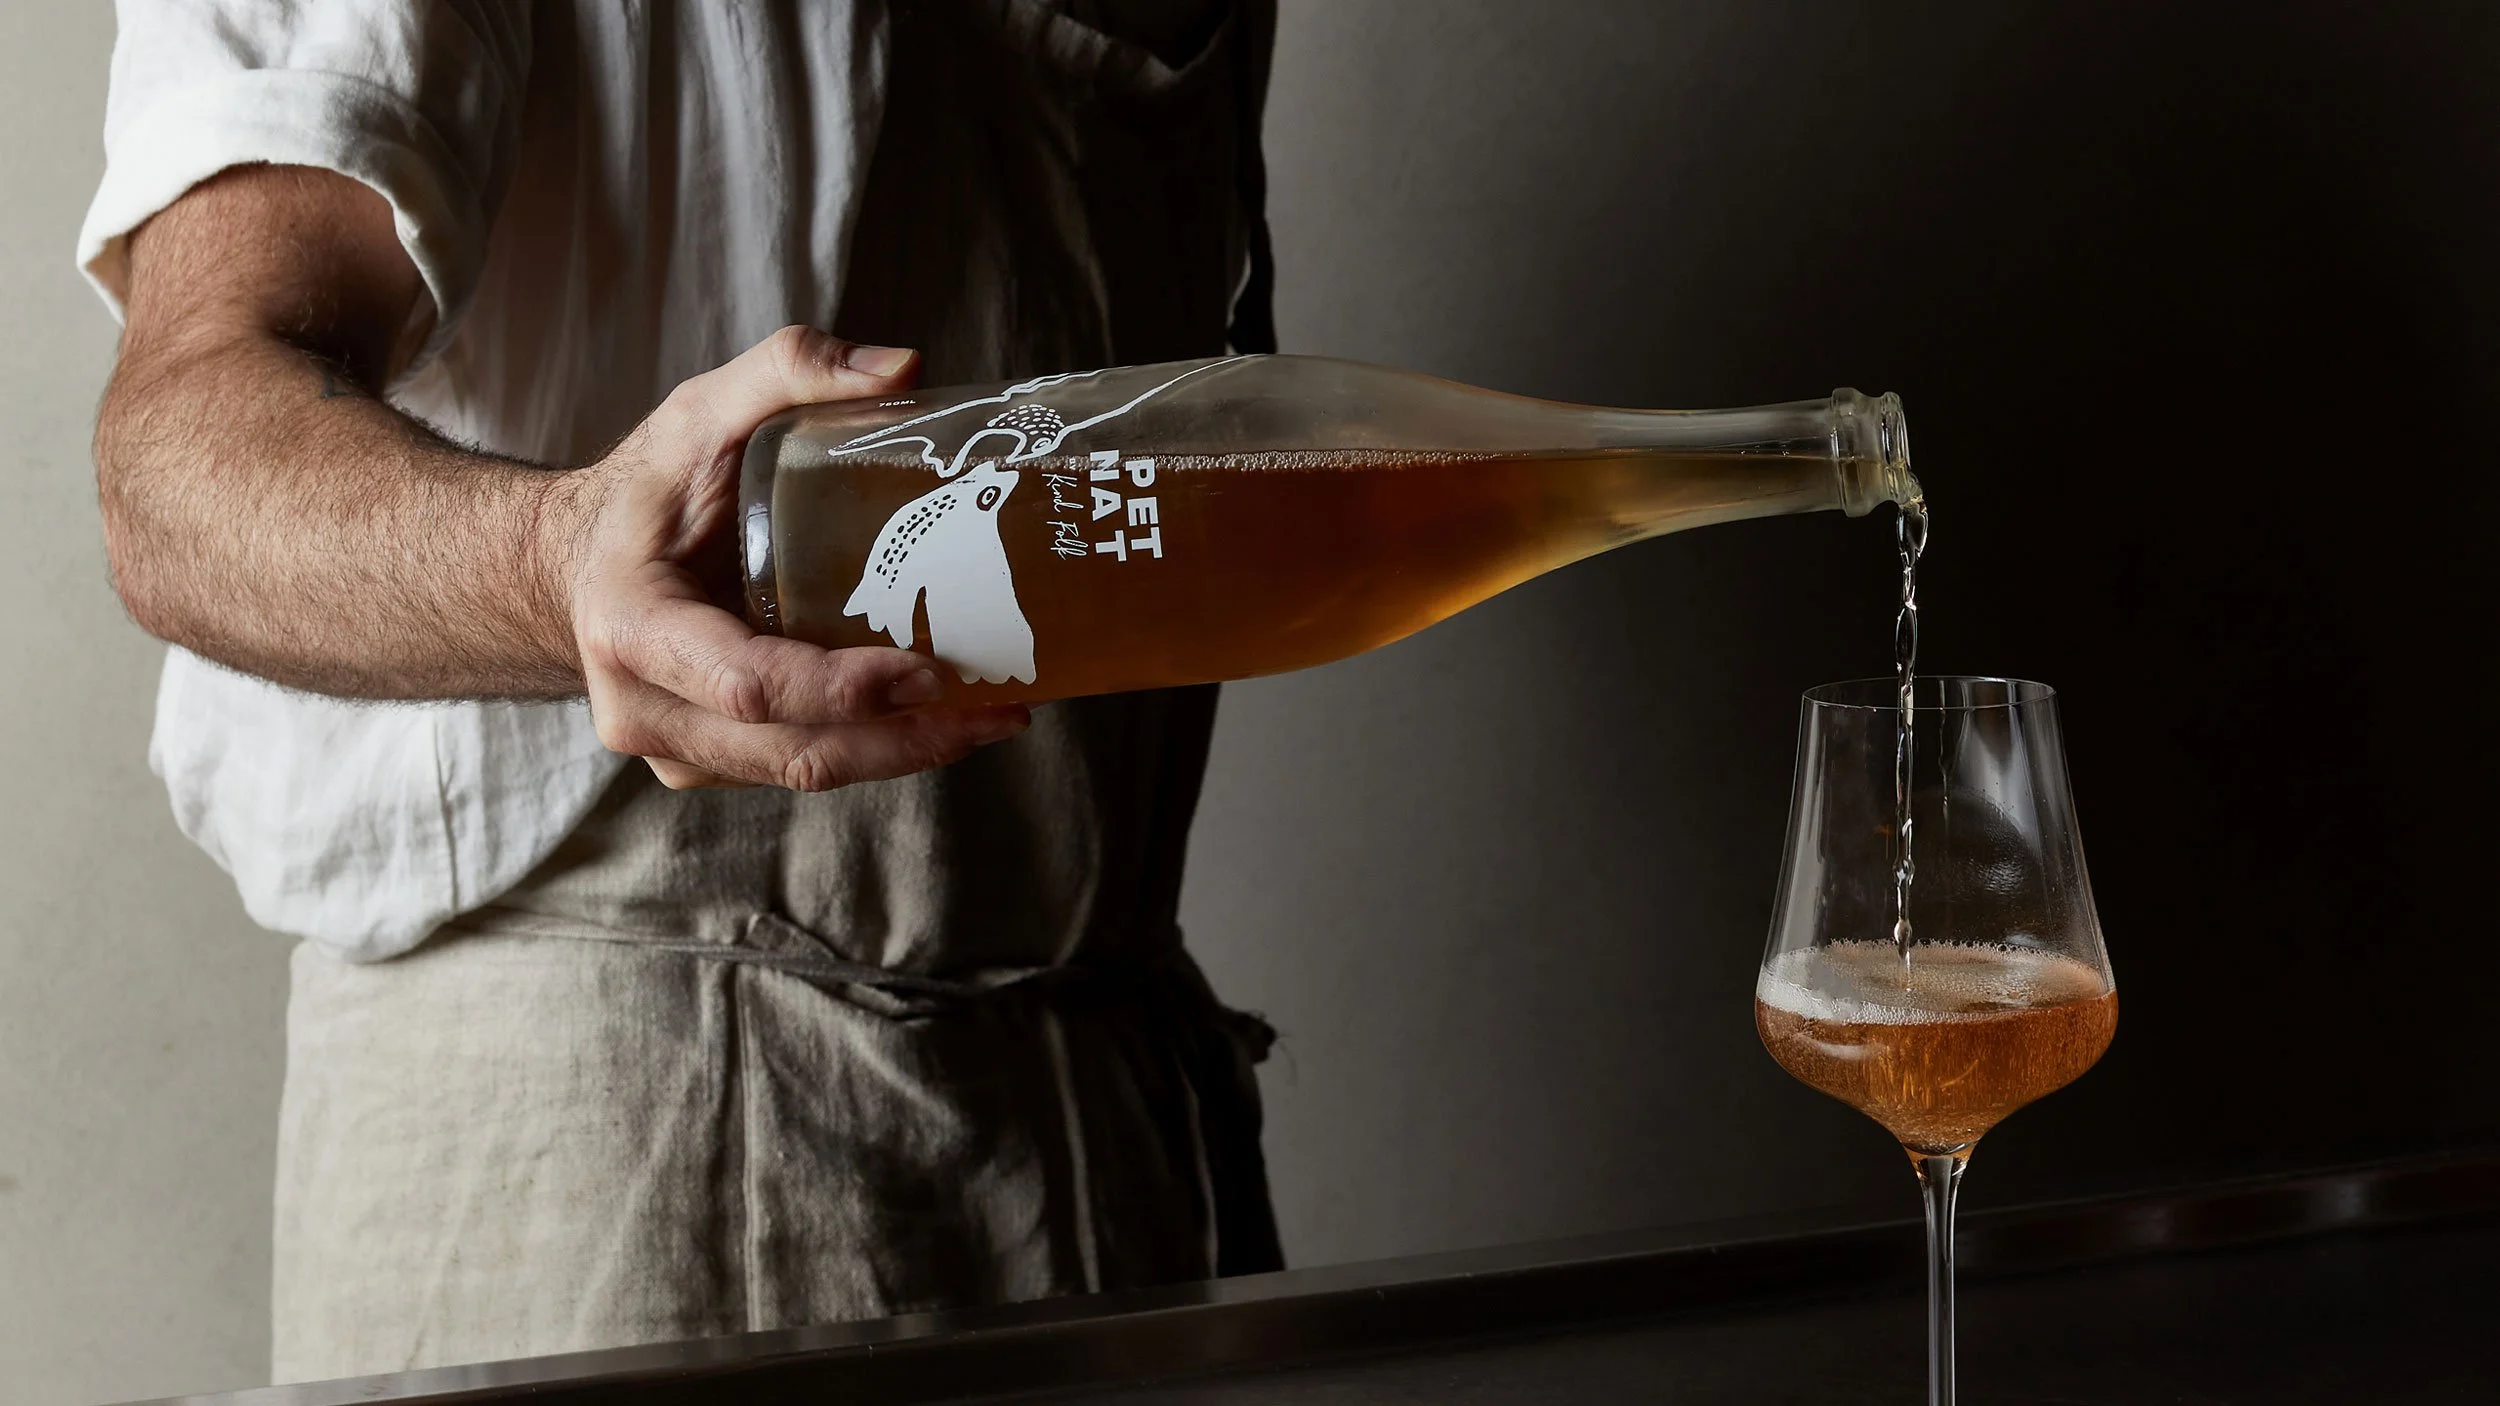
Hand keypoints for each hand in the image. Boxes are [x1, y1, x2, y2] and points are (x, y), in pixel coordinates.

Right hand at [550, 326, 1030, 789]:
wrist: (579, 564)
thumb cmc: (644, 492)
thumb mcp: (700, 413)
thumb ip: (787, 371)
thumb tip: (900, 369)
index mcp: (633, 628)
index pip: (749, 684)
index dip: (842, 690)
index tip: (927, 671)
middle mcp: (646, 709)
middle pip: (793, 751)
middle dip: (904, 739)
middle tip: (997, 707)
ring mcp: (679, 749)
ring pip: (805, 772)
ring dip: (905, 754)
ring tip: (992, 716)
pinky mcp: (713, 763)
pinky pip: (801, 768)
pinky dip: (875, 750)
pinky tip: (942, 719)